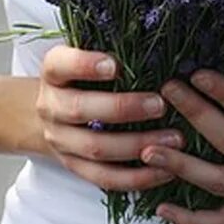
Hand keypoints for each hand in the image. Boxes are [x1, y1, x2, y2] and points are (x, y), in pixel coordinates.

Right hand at [37, 45, 184, 191]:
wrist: (49, 117)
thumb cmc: (82, 80)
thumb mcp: (85, 59)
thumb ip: (110, 51)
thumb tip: (155, 46)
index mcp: (53, 73)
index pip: (60, 64)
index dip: (85, 65)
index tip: (115, 65)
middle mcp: (51, 106)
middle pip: (79, 109)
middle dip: (122, 108)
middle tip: (160, 105)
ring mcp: (61, 141)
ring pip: (96, 148)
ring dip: (138, 145)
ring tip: (175, 139)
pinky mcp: (75, 167)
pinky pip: (105, 178)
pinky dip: (137, 177)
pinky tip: (166, 170)